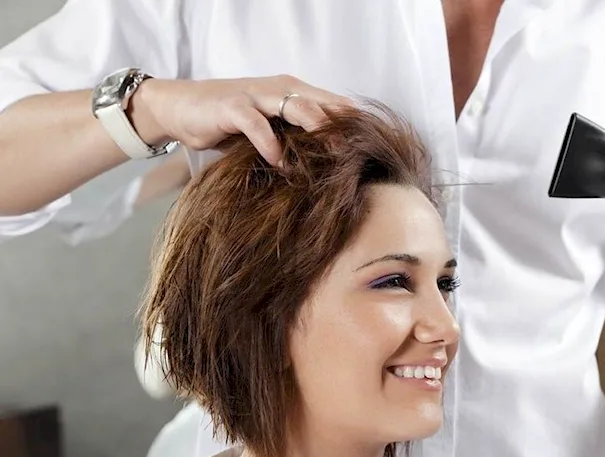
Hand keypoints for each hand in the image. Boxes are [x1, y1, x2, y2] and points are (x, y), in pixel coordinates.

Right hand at [130, 75, 352, 165]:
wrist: (182, 109)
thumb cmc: (231, 123)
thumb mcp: (271, 130)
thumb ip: (297, 139)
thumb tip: (334, 168)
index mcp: (294, 93)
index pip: (335, 105)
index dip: (354, 127)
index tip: (371, 152)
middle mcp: (280, 89)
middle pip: (324, 105)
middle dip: (344, 130)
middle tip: (359, 157)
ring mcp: (257, 96)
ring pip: (298, 107)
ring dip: (317, 131)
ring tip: (329, 157)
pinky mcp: (233, 107)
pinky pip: (257, 124)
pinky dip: (270, 144)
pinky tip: (279, 163)